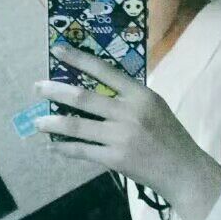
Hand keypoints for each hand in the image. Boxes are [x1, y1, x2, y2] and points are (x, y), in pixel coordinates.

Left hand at [34, 41, 220, 219]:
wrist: (183, 170)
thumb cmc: (169, 135)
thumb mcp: (155, 106)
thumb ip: (129, 96)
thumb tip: (95, 87)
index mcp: (140, 94)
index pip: (104, 71)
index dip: (79, 59)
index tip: (58, 50)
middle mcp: (129, 112)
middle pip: (84, 98)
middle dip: (56, 91)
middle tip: (37, 87)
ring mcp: (121, 137)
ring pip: (78, 126)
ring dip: (53, 122)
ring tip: (37, 121)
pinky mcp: (116, 159)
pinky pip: (83, 151)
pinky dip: (64, 148)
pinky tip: (52, 146)